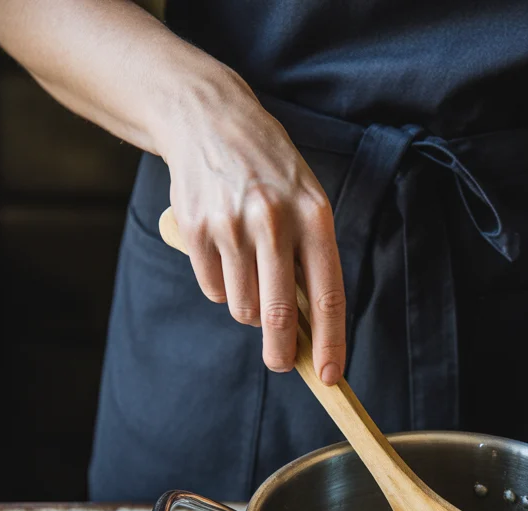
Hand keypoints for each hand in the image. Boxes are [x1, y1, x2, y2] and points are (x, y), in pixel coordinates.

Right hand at [155, 67, 345, 382]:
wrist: (210, 118)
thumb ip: (310, 259)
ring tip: (250, 273)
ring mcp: (231, 225)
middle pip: (279, 315)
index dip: (330, 342)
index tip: (330, 375)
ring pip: (243, 307)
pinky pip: (213, 290)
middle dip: (281, 351)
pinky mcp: (196, 229)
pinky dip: (221, 286)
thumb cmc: (269, 172)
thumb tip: (311, 330)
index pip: (327, 295)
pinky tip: (224, 253)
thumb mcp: (305, 202)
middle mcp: (274, 221)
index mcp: (313, 217)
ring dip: (249, 308)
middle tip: (280, 363)